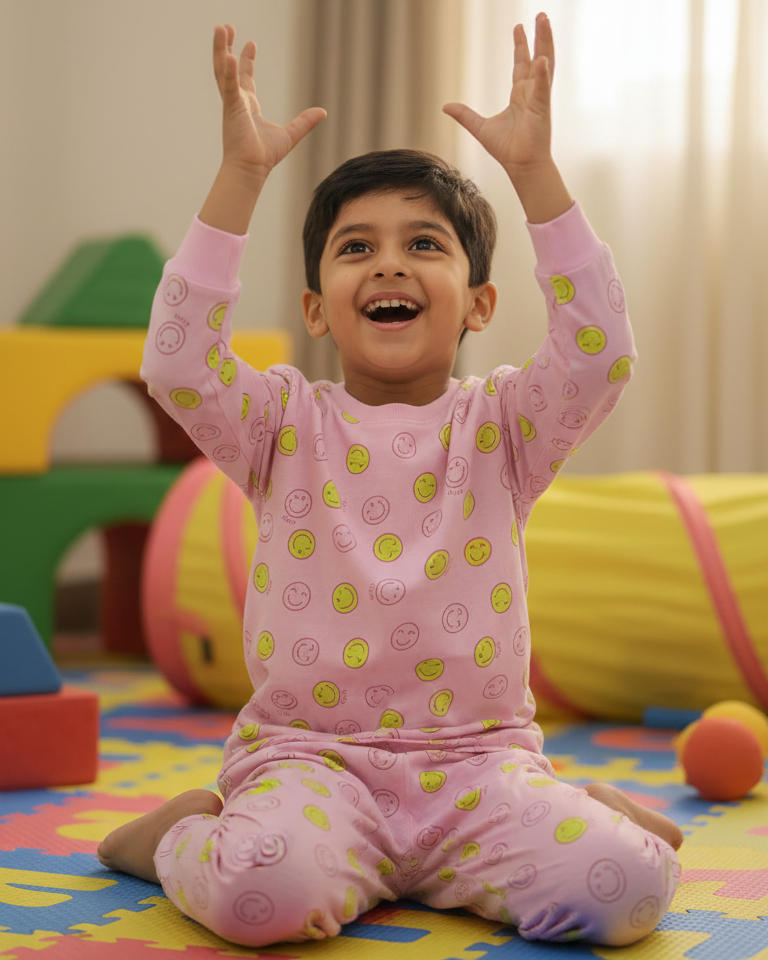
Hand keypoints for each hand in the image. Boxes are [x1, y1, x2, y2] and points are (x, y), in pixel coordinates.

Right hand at [213, 24, 325, 176]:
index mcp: (248, 106)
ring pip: (222, 71)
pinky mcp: (231, 109)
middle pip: (228, 68)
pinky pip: (229, 86)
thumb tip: (323, 112)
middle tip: (224, 27)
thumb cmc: (265, 156)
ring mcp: (232, 104)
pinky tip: (228, 55)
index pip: (245, 78)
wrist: (252, 169)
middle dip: (225, 47)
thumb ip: (305, 122)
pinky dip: (228, 71)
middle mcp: (237, 102)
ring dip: (219, 49)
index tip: (250, 43)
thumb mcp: (290, 134)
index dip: (246, 60)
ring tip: (219, 29)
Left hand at [443, 14, 553, 174]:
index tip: (519, 28)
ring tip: (544, 22)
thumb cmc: (507, 150)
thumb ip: (465, 115)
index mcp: (520, 96)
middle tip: (540, 16)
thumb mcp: (480, 128)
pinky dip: (542, 73)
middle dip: (538, 36)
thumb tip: (445, 106)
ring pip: (545, 64)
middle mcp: (532, 94)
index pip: (521, 65)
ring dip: (545, 43)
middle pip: (537, 58)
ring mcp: (539, 99)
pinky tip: (541, 59)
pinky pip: (543, 87)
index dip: (521, 46)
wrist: (520, 166)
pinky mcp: (542, 109)